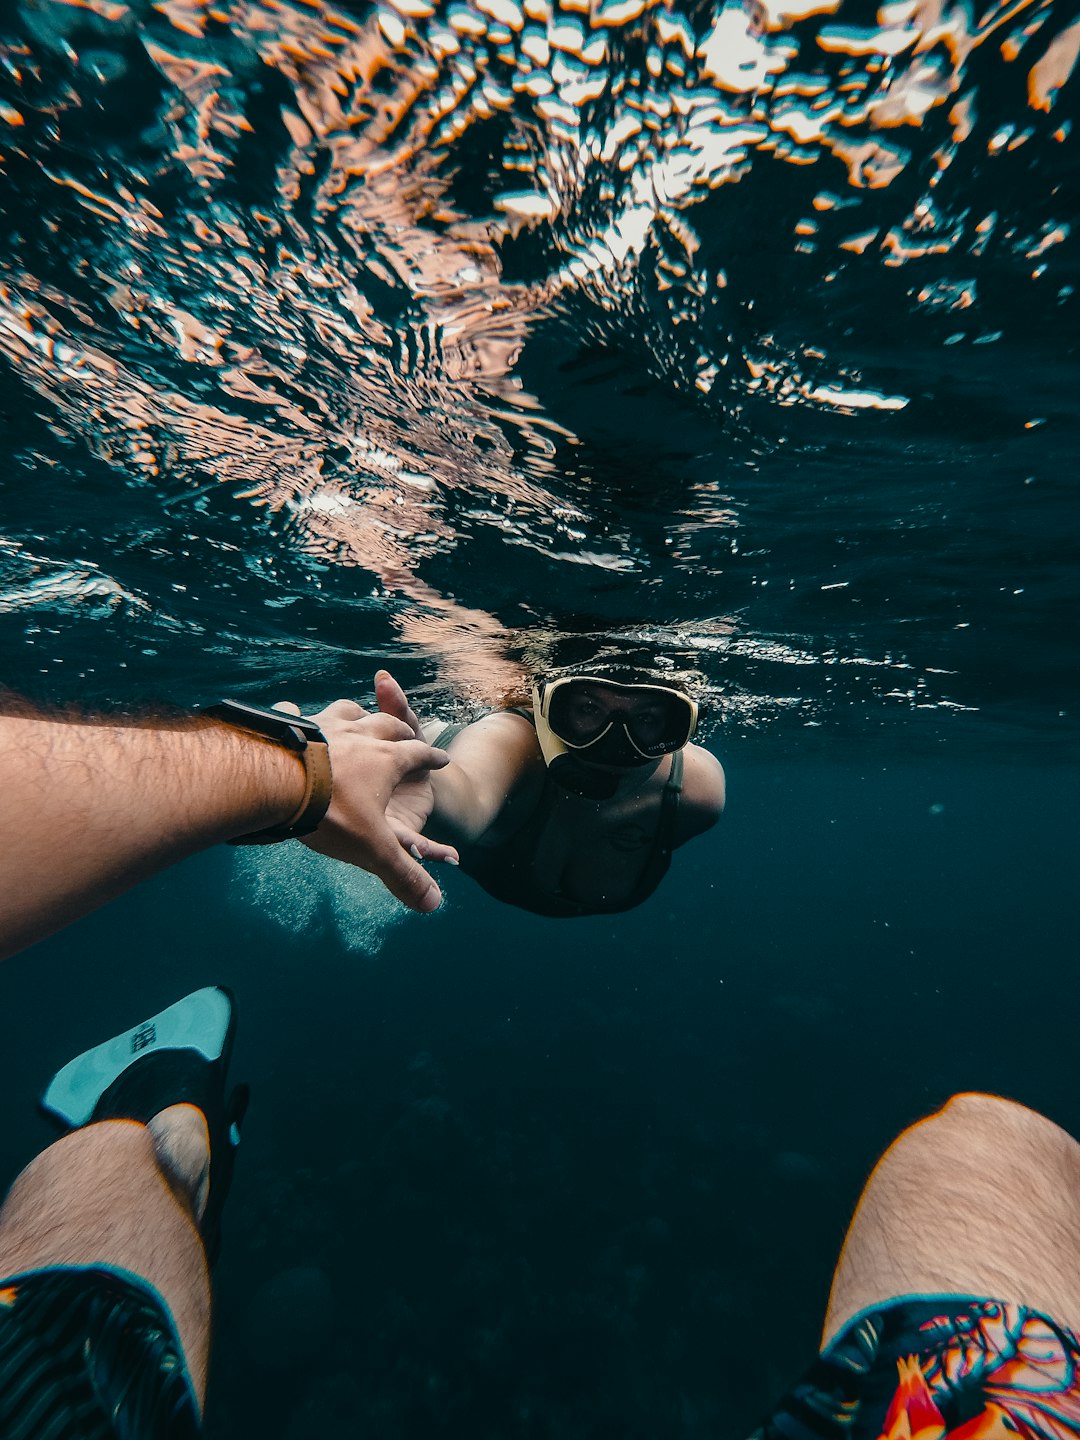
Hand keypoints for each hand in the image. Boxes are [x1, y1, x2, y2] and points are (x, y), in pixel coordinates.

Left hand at [273, 697, 457, 913]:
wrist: (276, 781)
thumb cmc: (330, 813)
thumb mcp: (372, 849)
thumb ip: (403, 874)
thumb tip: (433, 905)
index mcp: (386, 760)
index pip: (419, 755)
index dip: (432, 758)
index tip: (441, 759)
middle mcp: (359, 734)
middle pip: (387, 726)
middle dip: (400, 731)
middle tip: (406, 736)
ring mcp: (324, 725)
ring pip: (348, 711)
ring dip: (358, 714)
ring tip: (360, 718)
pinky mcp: (291, 724)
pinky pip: (297, 713)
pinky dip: (300, 715)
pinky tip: (295, 715)